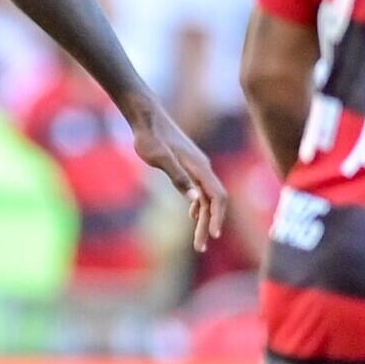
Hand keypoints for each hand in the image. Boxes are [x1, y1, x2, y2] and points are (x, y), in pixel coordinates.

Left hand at [129, 101, 228, 252]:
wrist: (146, 116)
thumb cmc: (150, 136)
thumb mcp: (159, 158)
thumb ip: (178, 177)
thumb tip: (195, 200)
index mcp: (199, 167)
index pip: (217, 197)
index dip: (217, 217)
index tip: (213, 236)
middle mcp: (203, 167)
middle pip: (214, 201)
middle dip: (209, 224)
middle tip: (199, 247)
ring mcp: (197, 166)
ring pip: (207, 197)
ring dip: (204, 218)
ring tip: (198, 240)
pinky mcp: (189, 165)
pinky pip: (201, 189)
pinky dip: (200, 205)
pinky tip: (192, 214)